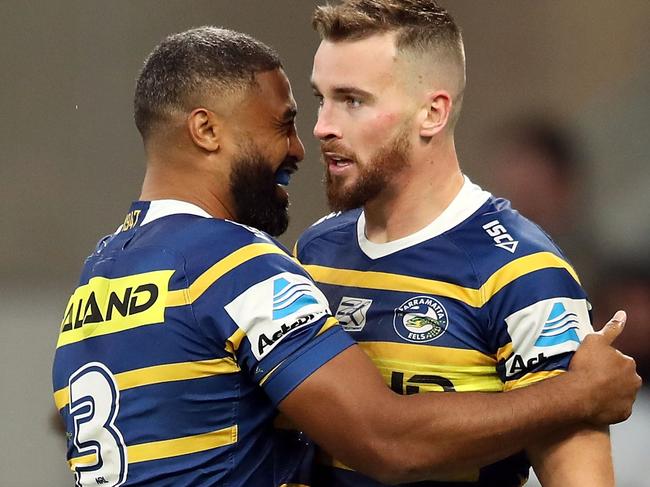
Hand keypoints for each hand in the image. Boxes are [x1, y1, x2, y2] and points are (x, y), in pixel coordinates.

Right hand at [569, 310, 641, 424]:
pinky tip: (595, 401)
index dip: (605, 361)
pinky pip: (615, 408)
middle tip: (592, 376)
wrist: (579, 394)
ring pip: (620, 393)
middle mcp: (633, 381)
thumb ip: (611, 328)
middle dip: (611, 377)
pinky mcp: (622, 413)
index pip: (620, 360)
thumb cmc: (586, 367)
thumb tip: (622, 315)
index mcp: (628, 363)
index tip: (594, 364)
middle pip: (622, 377)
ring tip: (591, 389)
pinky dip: (607, 405)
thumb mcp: (595, 340)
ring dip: (609, 391)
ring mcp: (628, 399)